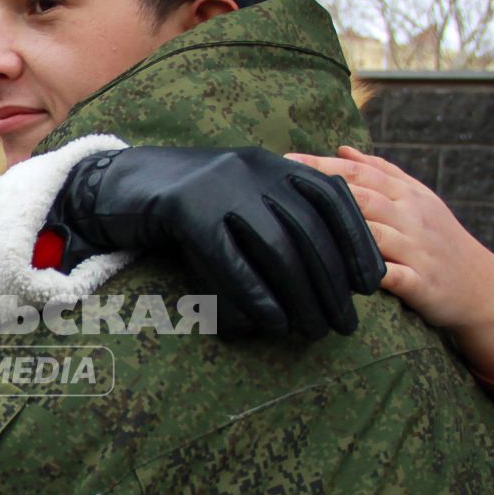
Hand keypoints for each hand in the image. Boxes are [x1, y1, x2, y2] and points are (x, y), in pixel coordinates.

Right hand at [46, 145, 384, 338]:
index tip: (370, 285)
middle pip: (308, 231)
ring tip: (311, 331)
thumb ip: (285, 223)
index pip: (334, 200)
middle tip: (343, 325)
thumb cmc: (193, 207)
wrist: (123, 187)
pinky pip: (231, 259)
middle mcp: (254, 168)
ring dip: (300, 296)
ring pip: (275, 247)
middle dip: (331, 284)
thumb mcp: (244, 203)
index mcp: (275, 163)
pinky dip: (256, 295)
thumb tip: (335, 279)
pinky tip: (272, 323)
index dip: (357, 242)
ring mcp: (219, 187)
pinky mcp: (187, 211)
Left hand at [284, 146, 493, 378]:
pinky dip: (366, 273)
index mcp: (407, 194)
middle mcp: (412, 217)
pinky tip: (335, 274)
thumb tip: (342, 149)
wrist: (482, 286)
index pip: (361, 172)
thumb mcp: (419, 199)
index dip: (323, 165)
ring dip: (339, 228)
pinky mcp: (421, 283)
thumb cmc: (439, 239)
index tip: (285, 161)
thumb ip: (382, 172)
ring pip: (373, 234)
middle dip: (321, 189)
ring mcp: (417, 250)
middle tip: (280, 185)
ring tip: (296, 224)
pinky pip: (390, 276)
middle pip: (362, 197)